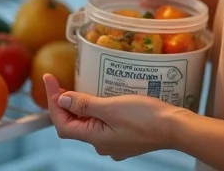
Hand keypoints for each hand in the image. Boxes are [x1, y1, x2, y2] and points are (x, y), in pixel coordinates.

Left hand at [43, 74, 180, 160]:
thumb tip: (62, 101)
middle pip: (75, 124)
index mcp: (95, 138)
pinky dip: (99, 111)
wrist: (174, 127)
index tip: (49, 79)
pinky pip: (105, 124)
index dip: (53, 102)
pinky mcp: (126, 137)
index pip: (62, 123)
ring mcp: (114, 143)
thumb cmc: (146, 117)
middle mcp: (101, 144)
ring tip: (83, 87)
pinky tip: (106, 98)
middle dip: (65, 104)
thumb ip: (85, 104)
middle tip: (62, 82)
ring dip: (83, 107)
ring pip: (90, 124)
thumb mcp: (112, 107)